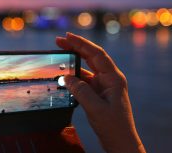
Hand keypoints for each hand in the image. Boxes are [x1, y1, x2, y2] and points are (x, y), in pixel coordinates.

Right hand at [56, 33, 145, 152]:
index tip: (67, 37)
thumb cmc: (113, 125)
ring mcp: (103, 85)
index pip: (96, 54)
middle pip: (91, 57)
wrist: (119, 141)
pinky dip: (73, 77)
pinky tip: (64, 76)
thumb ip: (81, 91)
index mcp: (113, 78)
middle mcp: (109, 78)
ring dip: (73, 61)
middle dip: (75, 47)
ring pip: (86, 68)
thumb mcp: (96, 108)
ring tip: (59, 55)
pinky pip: (83, 80)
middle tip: (59, 41)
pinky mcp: (97, 92)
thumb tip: (66, 77)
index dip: (81, 44)